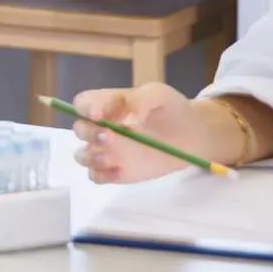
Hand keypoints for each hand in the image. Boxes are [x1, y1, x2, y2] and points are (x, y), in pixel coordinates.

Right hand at [71, 84, 221, 183]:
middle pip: (79, 130)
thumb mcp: (159, 95)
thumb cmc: (172, 109)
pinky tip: (119, 172)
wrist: (192, 136)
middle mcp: (101, 127)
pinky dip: (101, 176)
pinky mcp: (116, 172)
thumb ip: (140, 99)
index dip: (85, 109)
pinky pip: (96, 176)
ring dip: (91, 157)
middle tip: (110, 136)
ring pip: (82, 155)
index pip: (82, 103)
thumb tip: (129, 116)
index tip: (98, 115)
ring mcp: (107, 151)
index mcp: (107, 105)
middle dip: (89, 134)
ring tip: (112, 158)